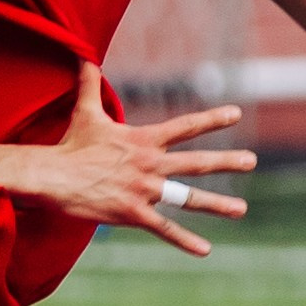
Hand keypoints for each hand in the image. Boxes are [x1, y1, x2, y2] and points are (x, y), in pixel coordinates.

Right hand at [29, 63, 256, 256]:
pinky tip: (205, 250)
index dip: (211, 119)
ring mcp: (144, 190)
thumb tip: (84, 55)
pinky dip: (184, 240)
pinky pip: (164, 228)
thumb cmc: (70, 146)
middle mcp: (151, 164)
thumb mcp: (85, 112)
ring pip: (188, 197)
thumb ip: (89, 84)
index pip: (184, 127)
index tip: (235, 113)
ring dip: (216, 204)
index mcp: (143, 140)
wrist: (54, 177)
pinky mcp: (133, 214)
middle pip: (196, 162)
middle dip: (226, 162)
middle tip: (251, 160)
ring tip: (241, 209)